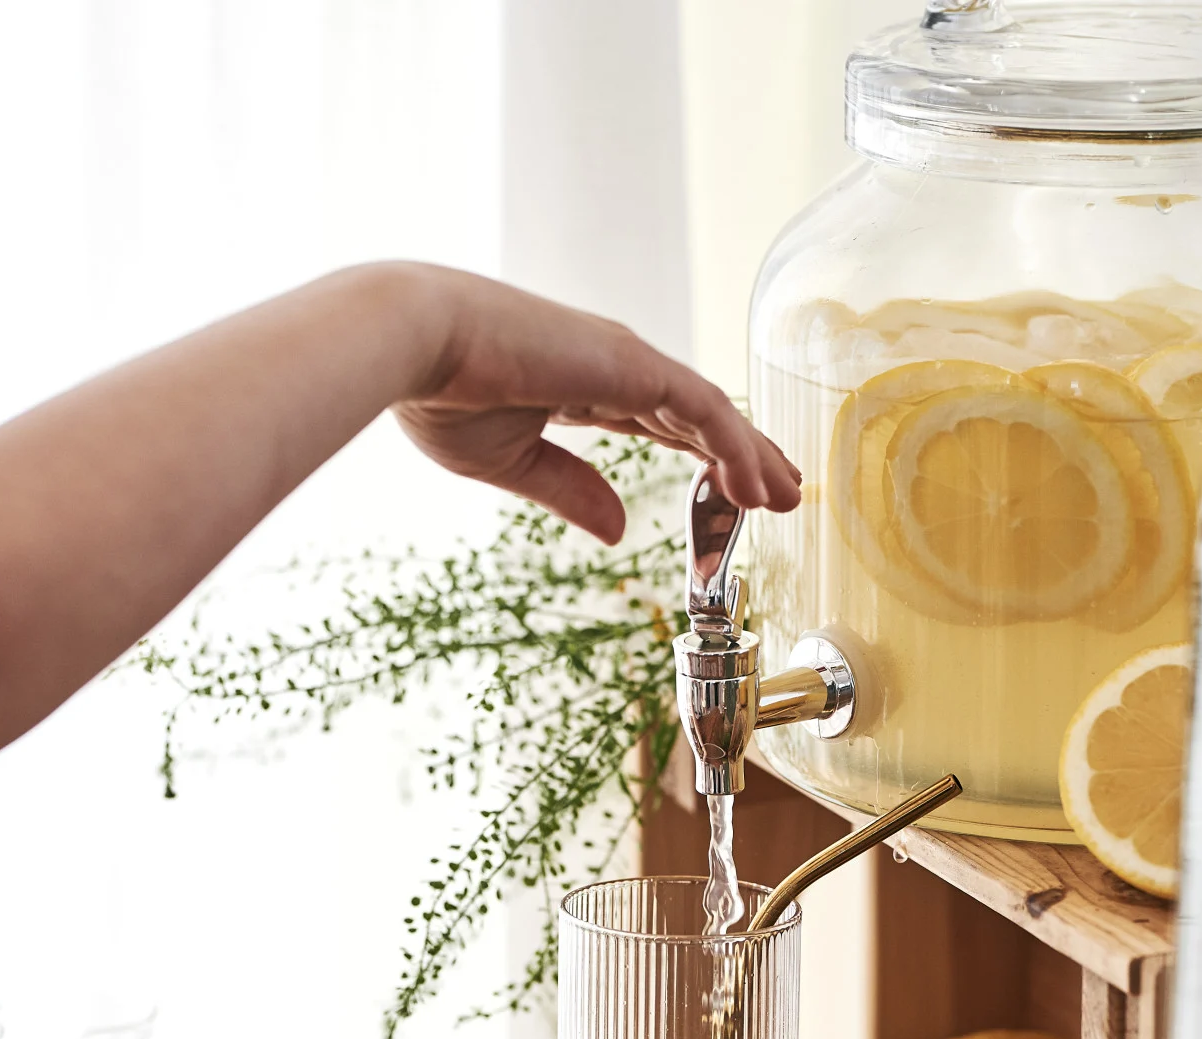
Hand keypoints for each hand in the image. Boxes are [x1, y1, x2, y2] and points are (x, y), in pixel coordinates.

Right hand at [394, 268, 800, 542]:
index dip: (702, 455)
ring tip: (786, 495)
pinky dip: (737, 448)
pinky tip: (759, 486)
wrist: (415, 344)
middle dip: (744, 456)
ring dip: (753, 456)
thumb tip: (618, 530)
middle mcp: (613, 367)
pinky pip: (704, 412)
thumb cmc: (440, 393)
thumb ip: (570, 491)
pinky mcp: (632, 365)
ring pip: (712, 415)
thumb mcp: (513, 461)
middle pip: (700, 417)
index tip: (733, 489)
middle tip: (782, 492)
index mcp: (582, 384)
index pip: (663, 423)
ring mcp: (627, 361)